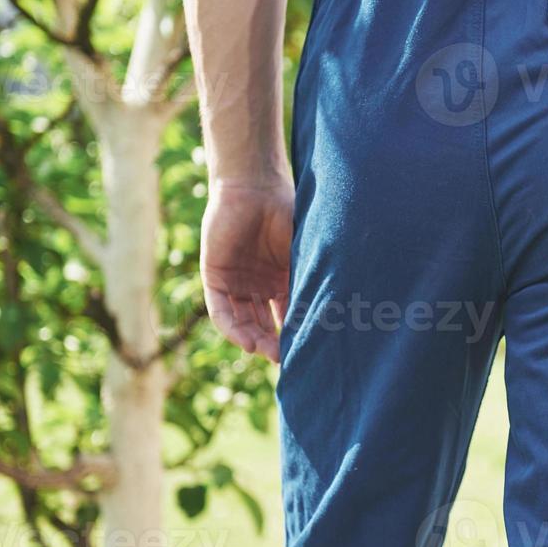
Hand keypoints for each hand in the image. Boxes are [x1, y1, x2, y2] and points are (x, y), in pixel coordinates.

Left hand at [200, 181, 294, 363]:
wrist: (254, 186)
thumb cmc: (285, 212)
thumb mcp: (302, 254)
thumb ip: (309, 281)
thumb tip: (333, 319)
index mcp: (280, 279)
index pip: (286, 316)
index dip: (294, 336)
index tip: (305, 353)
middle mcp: (257, 284)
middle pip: (263, 324)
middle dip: (272, 344)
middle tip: (284, 360)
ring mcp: (235, 281)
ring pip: (242, 321)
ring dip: (253, 340)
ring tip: (268, 353)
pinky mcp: (214, 276)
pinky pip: (220, 310)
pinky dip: (232, 328)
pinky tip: (247, 342)